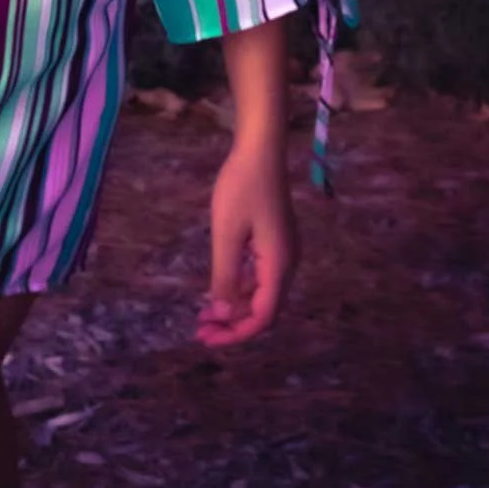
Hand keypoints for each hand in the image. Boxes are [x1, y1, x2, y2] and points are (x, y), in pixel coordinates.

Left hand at [195, 143, 299, 348]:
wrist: (261, 149)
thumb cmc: (241, 187)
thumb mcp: (226, 233)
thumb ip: (225, 276)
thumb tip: (222, 313)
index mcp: (279, 265)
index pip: (263, 316)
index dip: (236, 333)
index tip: (208, 338)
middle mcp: (287, 263)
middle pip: (264, 309)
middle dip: (233, 324)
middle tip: (201, 330)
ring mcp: (284, 251)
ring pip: (262, 293)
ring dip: (235, 306)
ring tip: (205, 314)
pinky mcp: (276, 240)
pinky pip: (261, 275)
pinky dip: (241, 287)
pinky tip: (220, 287)